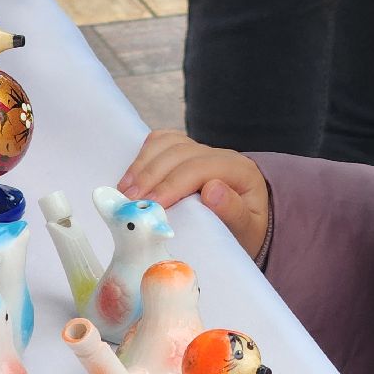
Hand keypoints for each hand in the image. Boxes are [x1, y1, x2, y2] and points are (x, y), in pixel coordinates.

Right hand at [118, 130, 270, 257]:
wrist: (246, 224)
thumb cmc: (245, 231)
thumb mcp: (248, 230)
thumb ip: (234, 212)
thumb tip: (212, 190)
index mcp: (241, 171)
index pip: (201, 167)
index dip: (173, 184)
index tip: (152, 205)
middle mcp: (222, 155)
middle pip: (181, 152)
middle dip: (152, 176)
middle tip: (131, 201)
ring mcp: (202, 151)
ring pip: (169, 144)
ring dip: (143, 165)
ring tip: (125, 192)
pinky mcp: (187, 153)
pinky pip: (162, 142)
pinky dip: (144, 155)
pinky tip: (132, 176)